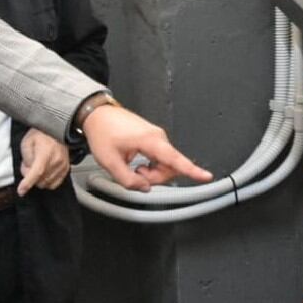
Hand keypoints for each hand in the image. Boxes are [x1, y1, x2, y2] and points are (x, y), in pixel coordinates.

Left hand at [18, 129, 72, 195]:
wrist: (56, 130)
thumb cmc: (41, 134)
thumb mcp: (27, 142)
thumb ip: (26, 159)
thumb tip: (28, 172)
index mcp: (45, 153)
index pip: (37, 172)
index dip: (27, 183)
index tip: (21, 191)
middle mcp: (56, 161)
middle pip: (40, 181)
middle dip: (30, 177)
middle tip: (28, 166)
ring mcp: (62, 166)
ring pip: (46, 184)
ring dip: (38, 179)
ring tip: (37, 166)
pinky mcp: (66, 169)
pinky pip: (55, 184)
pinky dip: (47, 182)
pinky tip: (44, 173)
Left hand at [82, 105, 211, 191]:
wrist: (97, 114)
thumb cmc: (103, 131)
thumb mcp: (110, 162)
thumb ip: (128, 180)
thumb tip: (144, 188)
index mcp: (150, 140)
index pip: (175, 160)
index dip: (192, 170)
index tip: (206, 176)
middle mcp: (157, 137)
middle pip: (170, 166)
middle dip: (156, 178)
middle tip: (135, 176)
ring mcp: (156, 137)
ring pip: (165, 163)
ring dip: (152, 172)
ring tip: (133, 168)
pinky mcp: (153, 138)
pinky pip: (160, 157)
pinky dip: (150, 165)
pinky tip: (137, 163)